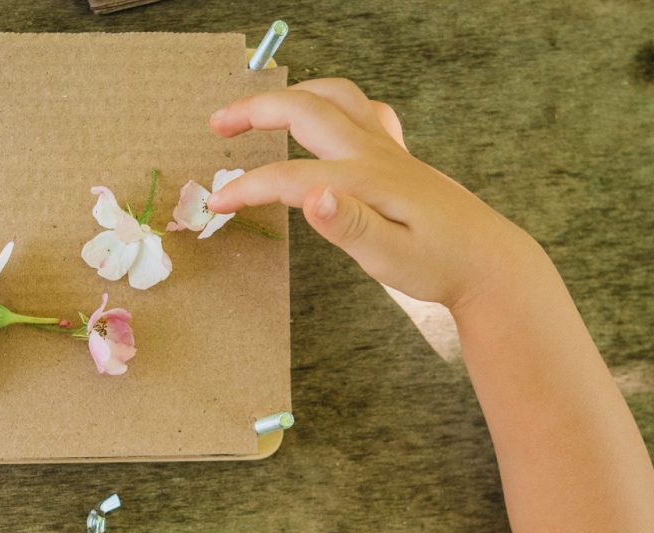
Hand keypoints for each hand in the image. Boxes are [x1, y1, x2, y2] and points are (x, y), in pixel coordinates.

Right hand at [205, 78, 537, 310]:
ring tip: (260, 109)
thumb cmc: (438, 266)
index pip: (289, 177)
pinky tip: (326, 122)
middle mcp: (375, 153)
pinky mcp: (398, 157)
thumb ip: (347, 225)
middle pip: (305, 110)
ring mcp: (388, 149)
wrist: (486, 262)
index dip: (247, 188)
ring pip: (335, 97)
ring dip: (292, 95)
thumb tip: (311, 197)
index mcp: (365, 180)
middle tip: (218, 125)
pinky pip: (362, 110)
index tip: (217, 204)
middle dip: (254, 111)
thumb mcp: (388, 257)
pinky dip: (332, 104)